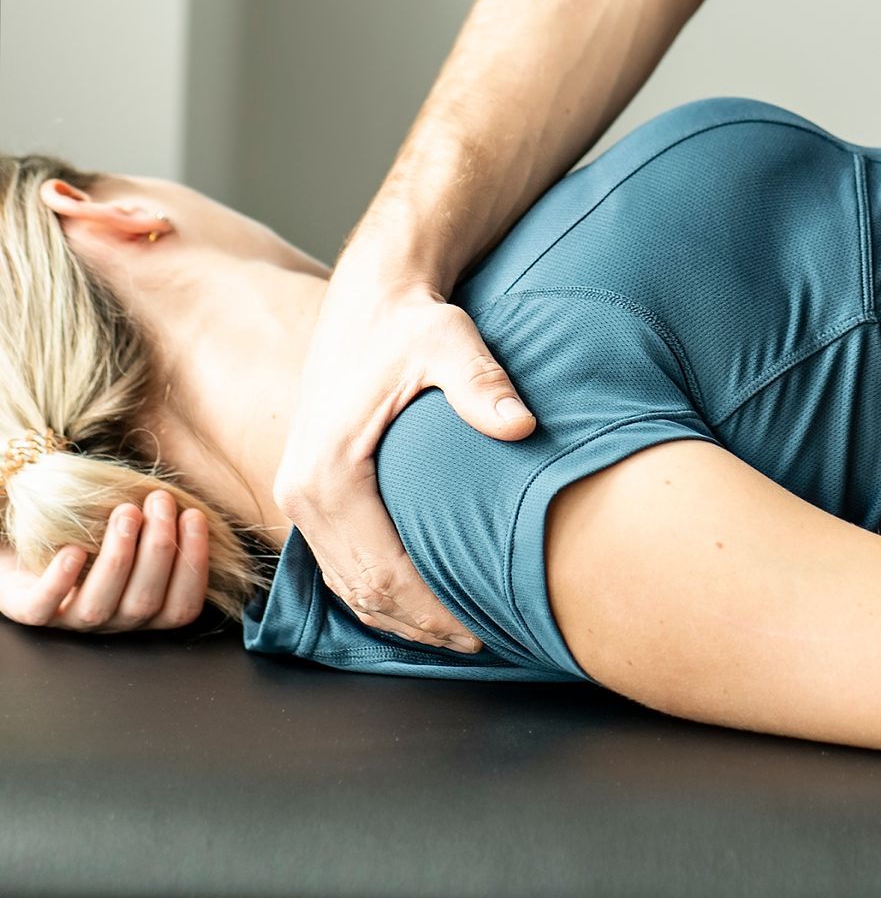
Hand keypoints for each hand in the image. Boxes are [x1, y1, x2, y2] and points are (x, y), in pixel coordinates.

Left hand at [0, 490, 208, 632]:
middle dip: (159, 548)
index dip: (194, 565)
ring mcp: (71, 620)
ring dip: (119, 558)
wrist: (28, 546)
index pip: (181, 606)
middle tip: (160, 501)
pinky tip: (74, 550)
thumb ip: (161, 531)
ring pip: (100, 606)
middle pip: (144, 602)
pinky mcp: (30, 611)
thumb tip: (192, 507)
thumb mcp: (134, 535)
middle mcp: (113, 621)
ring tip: (126, 512)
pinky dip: (61, 580)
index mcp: (146, 609)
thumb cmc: (92, 535)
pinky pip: (44, 607)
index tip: (193, 515)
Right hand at [274, 258, 534, 652]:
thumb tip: (521, 424)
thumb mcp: (450, 343)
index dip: (435, 611)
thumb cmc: (413, 322)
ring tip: (457, 636)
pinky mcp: (307, 489)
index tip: (484, 630)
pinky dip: (375, 592)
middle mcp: (302, 492)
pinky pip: (339, 561)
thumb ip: (483, 384)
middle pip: (362, 590)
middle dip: (420, 626)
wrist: (371, 297)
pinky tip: (419, 604)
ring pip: (345, 584)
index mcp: (330, 473)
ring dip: (397, 617)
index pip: (385, 571)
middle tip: (481, 644)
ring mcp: (298, 494)